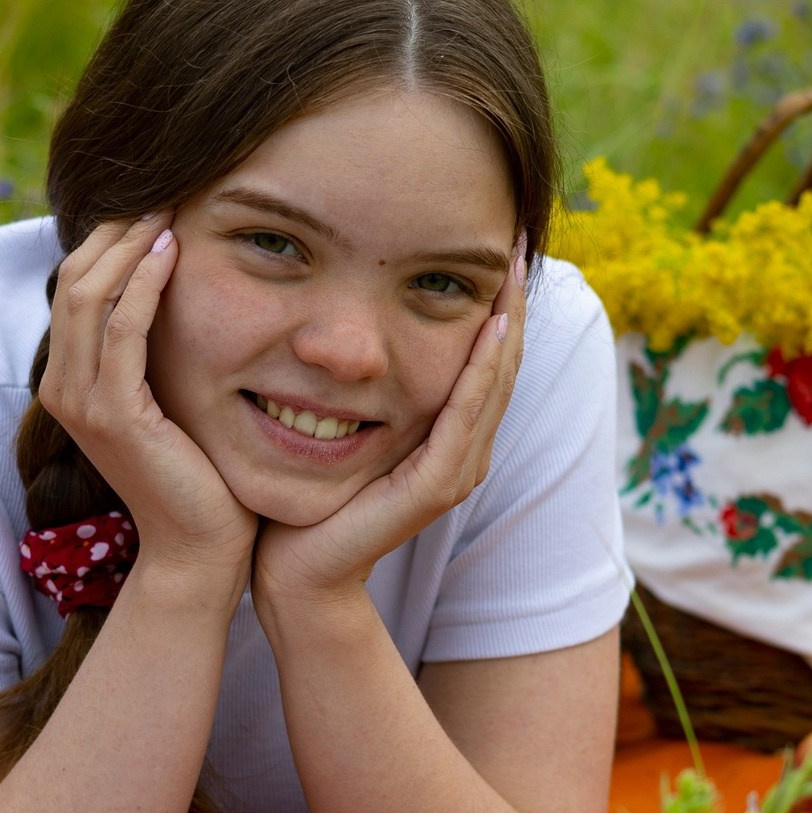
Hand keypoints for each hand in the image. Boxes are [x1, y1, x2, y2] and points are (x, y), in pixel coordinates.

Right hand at [42, 214, 256, 590]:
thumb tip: (172, 291)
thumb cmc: (196, 473)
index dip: (108, 240)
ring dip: (129, 245)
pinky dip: (145, 283)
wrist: (200, 548)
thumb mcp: (167, 399)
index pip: (75, 287)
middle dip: (116, 231)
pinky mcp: (114, 414)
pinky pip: (122, 327)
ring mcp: (82, 402)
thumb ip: (153, 353)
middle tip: (162, 194)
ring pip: (90, 294)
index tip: (153, 206)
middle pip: (74, 279)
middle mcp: (62, 388)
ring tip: (168, 211)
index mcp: (68, 381)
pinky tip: (174, 254)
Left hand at [254, 248, 526, 616]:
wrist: (291, 572)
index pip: (485, 359)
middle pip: (502, 364)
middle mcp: (463, 452)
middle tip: (520, 240)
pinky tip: (490, 327)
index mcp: (447, 437)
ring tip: (515, 269)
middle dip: (513, 301)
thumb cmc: (304, 498)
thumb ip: (358, 384)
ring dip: (508, 324)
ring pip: (495, 383)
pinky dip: (481, 370)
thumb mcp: (337, 422)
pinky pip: (466, 415)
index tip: (500, 244)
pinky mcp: (436, 486)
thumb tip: (347, 322)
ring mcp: (455, 471)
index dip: (498, 304)